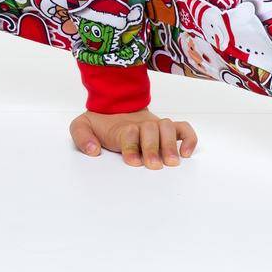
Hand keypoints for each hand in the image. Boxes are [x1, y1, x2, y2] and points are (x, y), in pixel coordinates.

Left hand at [69, 107, 197, 169]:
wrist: (115, 106)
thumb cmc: (100, 123)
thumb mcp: (81, 125)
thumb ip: (81, 136)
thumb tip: (93, 150)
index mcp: (121, 126)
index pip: (128, 133)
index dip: (130, 146)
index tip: (131, 161)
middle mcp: (141, 125)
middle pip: (151, 129)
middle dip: (152, 147)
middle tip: (153, 165)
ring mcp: (156, 126)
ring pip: (168, 127)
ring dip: (171, 144)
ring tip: (172, 162)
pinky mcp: (167, 129)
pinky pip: (184, 129)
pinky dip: (189, 139)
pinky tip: (187, 154)